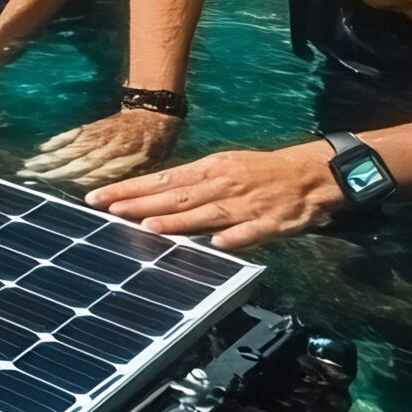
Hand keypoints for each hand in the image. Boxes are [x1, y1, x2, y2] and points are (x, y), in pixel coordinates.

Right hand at [22, 108, 181, 185]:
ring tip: (30, 167)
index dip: (76, 184)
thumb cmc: (154, 144)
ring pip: (72, 149)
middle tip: (32, 181)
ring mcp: (99, 136)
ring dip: (50, 158)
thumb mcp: (151, 165)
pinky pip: (73, 134)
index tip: (55, 192)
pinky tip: (44, 148)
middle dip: (54, 173)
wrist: (153, 111)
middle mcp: (109, 148)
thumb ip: (132, 182)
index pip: (97, 175)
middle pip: (78, 163)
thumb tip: (113, 202)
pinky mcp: (93, 126)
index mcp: (125, 161)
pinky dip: (57, 141)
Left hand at [83, 143, 346, 250]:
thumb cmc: (259, 172)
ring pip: (208, 213)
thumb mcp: (222, 168)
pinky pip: (251, 231)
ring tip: (148, 226)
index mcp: (210, 169)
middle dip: (140, 203)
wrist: (312, 173)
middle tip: (108, 211)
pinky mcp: (271, 222)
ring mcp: (247, 204)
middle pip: (176, 195)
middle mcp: (223, 184)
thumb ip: (189, 184)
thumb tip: (149, 198)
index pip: (162, 180)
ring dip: (179, 220)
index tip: (99, 198)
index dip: (130, 189)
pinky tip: (216, 244)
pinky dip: (235, 238)